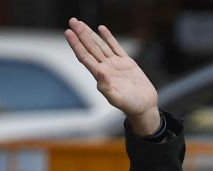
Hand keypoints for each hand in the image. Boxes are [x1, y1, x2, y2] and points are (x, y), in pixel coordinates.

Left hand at [65, 18, 160, 135]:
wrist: (144, 106)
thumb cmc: (130, 106)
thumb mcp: (117, 99)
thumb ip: (106, 87)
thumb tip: (99, 72)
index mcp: (100, 76)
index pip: (85, 57)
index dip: (76, 45)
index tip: (68, 33)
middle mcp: (105, 68)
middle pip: (90, 48)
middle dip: (81, 34)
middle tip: (72, 21)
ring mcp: (115, 64)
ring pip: (100, 45)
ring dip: (90, 34)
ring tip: (81, 23)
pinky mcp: (126, 63)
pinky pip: (115, 47)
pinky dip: (108, 37)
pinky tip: (101, 29)